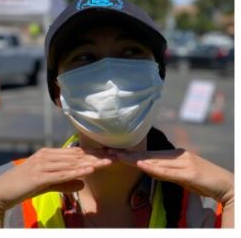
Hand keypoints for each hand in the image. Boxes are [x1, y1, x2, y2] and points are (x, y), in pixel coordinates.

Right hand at [0, 147, 114, 226]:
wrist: (1, 191)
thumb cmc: (25, 186)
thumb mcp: (49, 183)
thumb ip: (66, 182)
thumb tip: (83, 183)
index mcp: (50, 154)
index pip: (76, 153)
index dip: (93, 153)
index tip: (109, 153)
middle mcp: (48, 156)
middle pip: (77, 155)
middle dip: (97, 156)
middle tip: (116, 155)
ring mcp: (43, 165)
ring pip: (72, 163)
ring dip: (91, 163)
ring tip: (108, 162)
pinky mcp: (39, 176)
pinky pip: (61, 174)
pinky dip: (77, 172)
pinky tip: (89, 171)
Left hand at [109, 148, 233, 204]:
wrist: (225, 184)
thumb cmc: (202, 180)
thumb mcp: (181, 175)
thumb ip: (165, 171)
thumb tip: (149, 169)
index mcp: (174, 155)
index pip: (148, 154)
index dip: (131, 154)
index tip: (115, 153)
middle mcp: (177, 156)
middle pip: (148, 155)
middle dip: (128, 155)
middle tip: (109, 152)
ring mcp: (184, 162)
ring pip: (155, 161)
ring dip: (136, 159)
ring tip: (119, 157)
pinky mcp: (191, 172)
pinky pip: (169, 171)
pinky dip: (154, 168)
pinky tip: (142, 165)